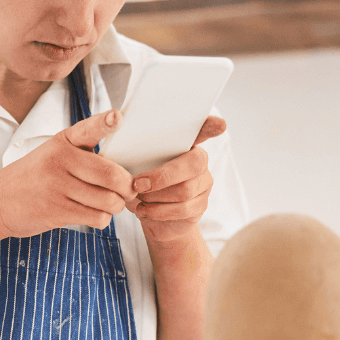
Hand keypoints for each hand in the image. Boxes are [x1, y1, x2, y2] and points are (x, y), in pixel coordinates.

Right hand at [0, 110, 135, 237]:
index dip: (105, 122)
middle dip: (127, 188)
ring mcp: (57, 186)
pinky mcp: (56, 211)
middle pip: (111, 175)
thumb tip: (123, 177)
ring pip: (108, 200)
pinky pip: (97, 217)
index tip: (118, 116)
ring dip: (115, 207)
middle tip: (128, 191)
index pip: (88, 129)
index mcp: (62, 141)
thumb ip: (83, 157)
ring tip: (108, 205)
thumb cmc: (33, 179)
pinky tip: (93, 214)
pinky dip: (102, 219)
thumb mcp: (51, 155)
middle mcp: (60, 160)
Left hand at [128, 116, 225, 242]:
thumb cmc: (141, 183)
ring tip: (139, 200)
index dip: (210, 127)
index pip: (201, 130)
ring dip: (156, 197)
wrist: (148, 215)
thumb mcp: (132, 166)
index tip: (220, 124)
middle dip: (162, 176)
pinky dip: (159, 212)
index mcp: (183, 144)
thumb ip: (133, 153)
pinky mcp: (201, 205)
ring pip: (185, 190)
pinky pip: (183, 209)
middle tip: (138, 184)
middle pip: (193, 164)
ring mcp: (203, 183)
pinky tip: (146, 211)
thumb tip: (119, 140)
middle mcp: (199, 160)